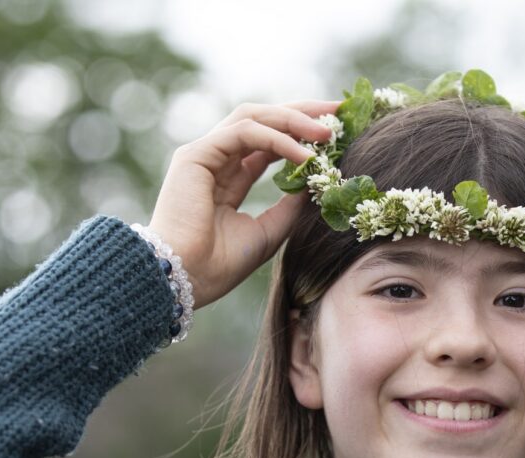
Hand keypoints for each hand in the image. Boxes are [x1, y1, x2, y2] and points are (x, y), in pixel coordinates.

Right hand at [146, 100, 341, 308]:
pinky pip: (244, 133)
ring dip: (293, 120)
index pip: (269, 142)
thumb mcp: (268, 232)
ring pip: (253, 118)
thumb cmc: (219, 264)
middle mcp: (216, 159)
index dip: (301, 133)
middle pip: (262, 120)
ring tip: (327, 132)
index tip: (337, 132)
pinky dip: (278, 140)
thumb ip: (290, 206)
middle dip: (302, 113)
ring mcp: (204, 153)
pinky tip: (304, 155)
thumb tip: (317, 182)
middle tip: (338, 112)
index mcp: (228, 177)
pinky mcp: (195, 155)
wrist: (185, 279)